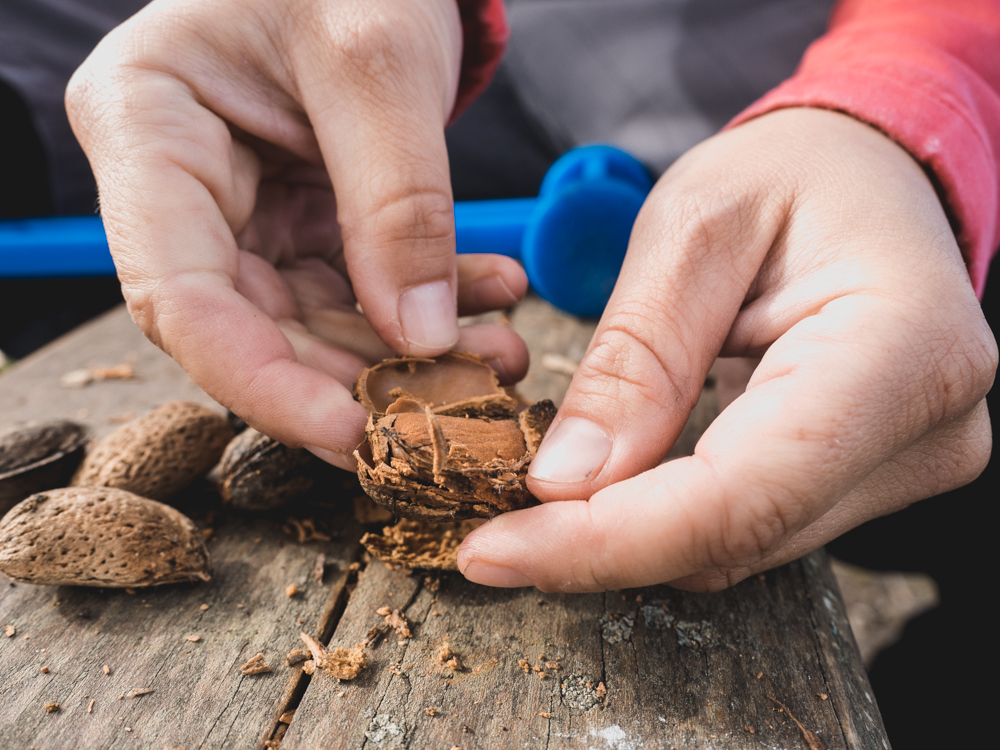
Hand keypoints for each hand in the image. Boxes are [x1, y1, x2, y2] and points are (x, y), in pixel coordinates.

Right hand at [66, 0, 527, 468]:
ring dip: (407, 351)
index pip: (179, 296)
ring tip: (499, 356)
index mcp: (144, 126)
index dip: (262, 383)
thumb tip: (420, 340)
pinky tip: (492, 297)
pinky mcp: (296, 219)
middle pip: (249, 325)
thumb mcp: (376, 61)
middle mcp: (179, 184)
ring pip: (311, 321)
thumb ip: (397, 201)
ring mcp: (239, 208)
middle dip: (355, 377)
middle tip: (451, 407)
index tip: (352, 434)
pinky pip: (354, 288)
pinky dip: (426, 304)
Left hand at [458, 107, 997, 591]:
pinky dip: (665, 516)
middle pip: (736, 535)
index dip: (607, 540)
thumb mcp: (693, 228)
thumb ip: (636, 358)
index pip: (739, 495)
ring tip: (541, 492)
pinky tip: (610, 480)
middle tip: (491, 524)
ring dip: (627, 533)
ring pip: (736, 547)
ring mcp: (904, 465)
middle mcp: (924, 430)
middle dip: (599, 543)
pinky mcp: (866, 480)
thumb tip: (566, 482)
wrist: (869, 178)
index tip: (496, 549)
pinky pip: (746, 526)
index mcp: (901, 349)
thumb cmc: (793, 175)